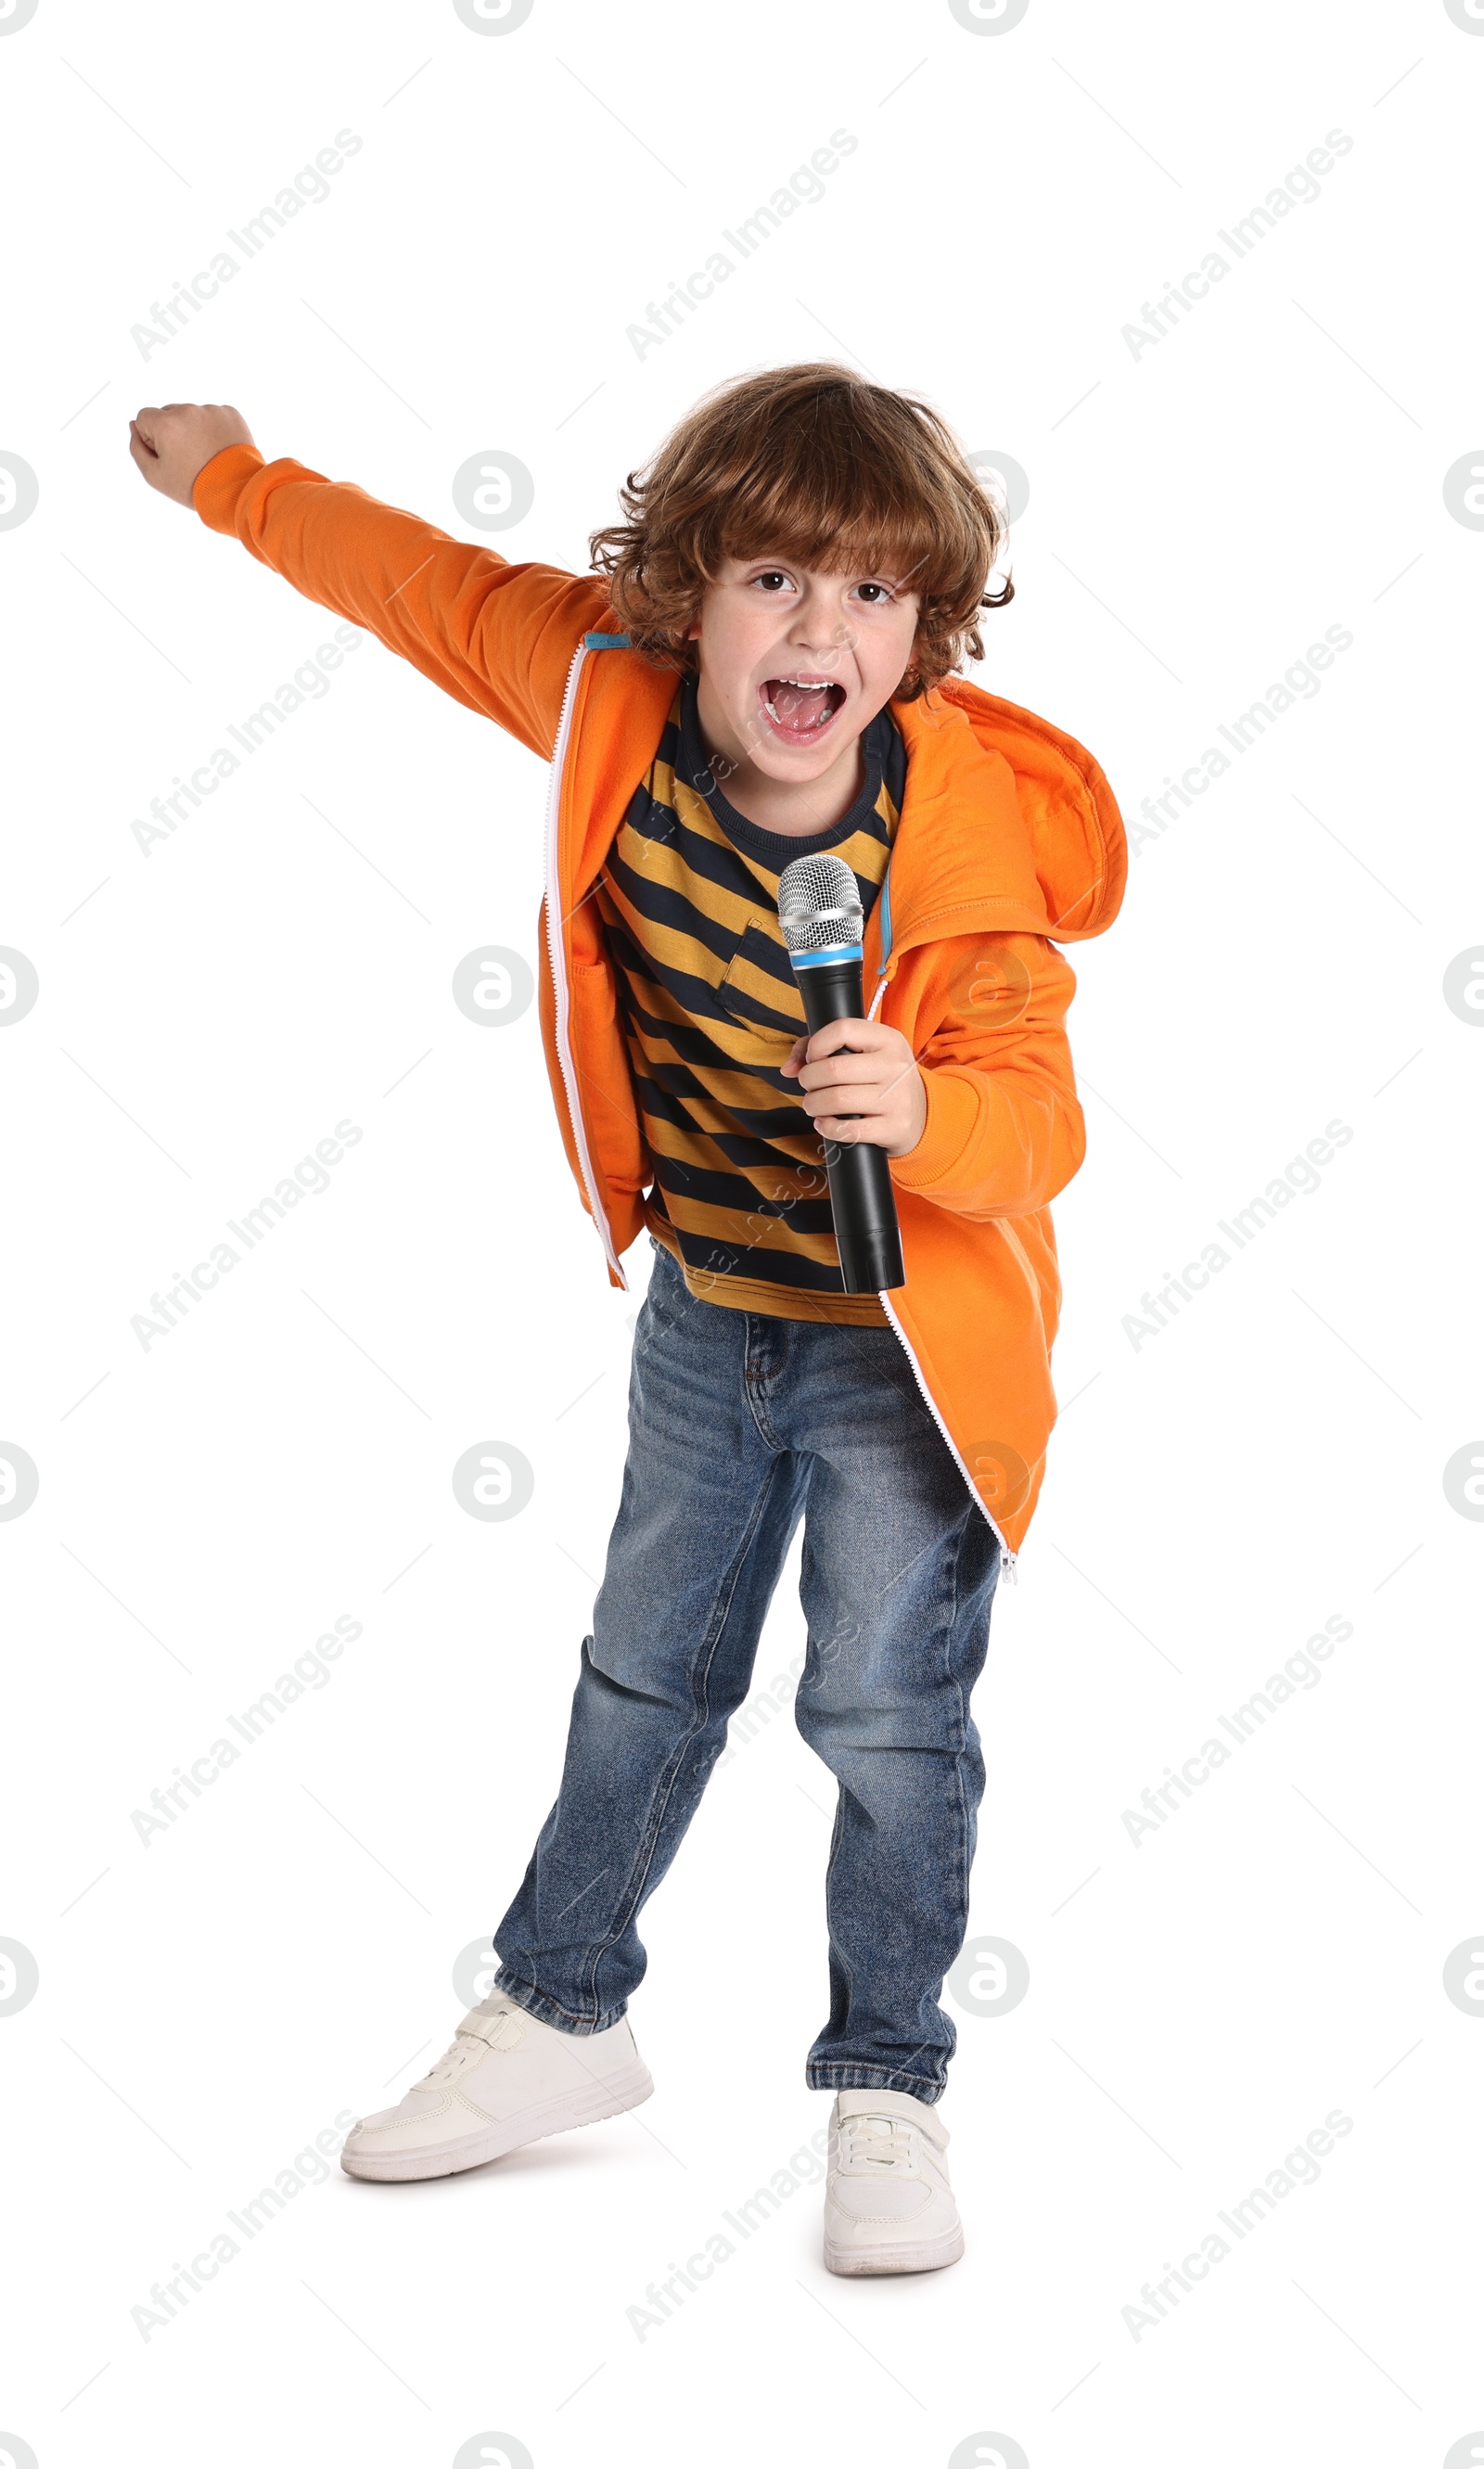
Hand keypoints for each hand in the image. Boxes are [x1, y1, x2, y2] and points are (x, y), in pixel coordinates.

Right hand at [128, 403, 255, 506]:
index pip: (144, 417)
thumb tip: (133, 426)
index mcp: (166, 423)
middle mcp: (188, 410)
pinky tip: (219, 449)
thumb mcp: (154, 475)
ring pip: (192, 415)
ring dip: (193, 430)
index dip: (151, 438)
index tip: (167, 455)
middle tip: (187, 459)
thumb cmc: (193, 487)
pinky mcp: (231, 413)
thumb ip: (136, 448)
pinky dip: (214, 429)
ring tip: (206, 455)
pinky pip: (213, 416)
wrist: (237, 492)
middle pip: (168, 413)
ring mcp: (211, 410)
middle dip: (172, 432)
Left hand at [782, 1016, 926, 1156]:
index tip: (812, 1059)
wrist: (921, 1114)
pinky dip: (827, 1128)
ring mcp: (897, 1098)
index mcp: (888, 1039)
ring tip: (813, 1105)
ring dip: (813, 1104)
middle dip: (808, 1080)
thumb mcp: (863, 1054)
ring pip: (836, 1099)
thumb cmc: (880, 1079)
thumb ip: (819, 1049)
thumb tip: (787, 1068)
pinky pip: (847, 1129)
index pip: (843, 1029)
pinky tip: (825, 1123)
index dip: (817, 1045)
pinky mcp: (894, 1127)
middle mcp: (895, 1065)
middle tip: (809, 1086)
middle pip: (833, 1069)